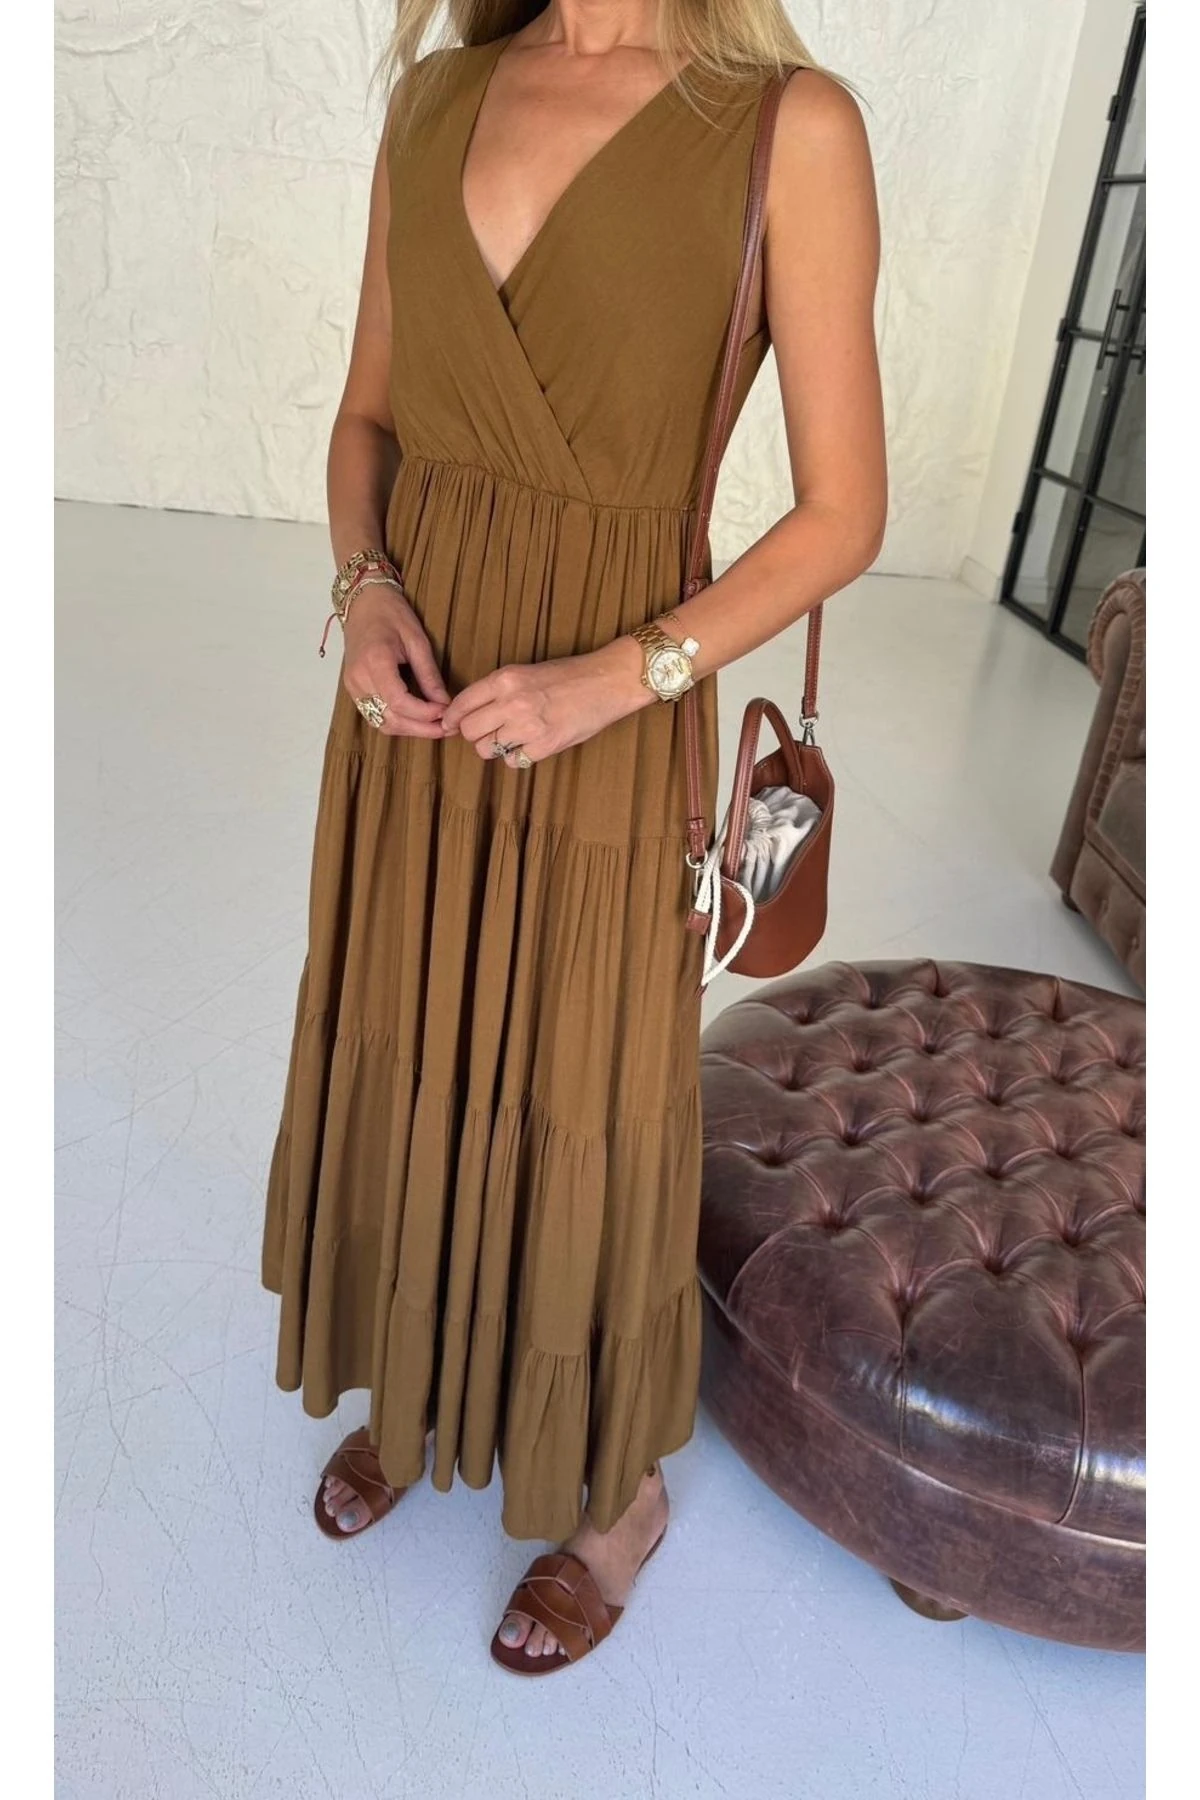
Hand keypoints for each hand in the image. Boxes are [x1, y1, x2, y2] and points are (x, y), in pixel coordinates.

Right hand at [341, 585, 450, 736]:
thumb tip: (445, 702)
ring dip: (410, 730)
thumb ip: (429, 675)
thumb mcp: (417, 640)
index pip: (400, 702)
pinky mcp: (353, 690)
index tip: (446, 712)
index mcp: (374, 661)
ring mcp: (353, 686)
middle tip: (447, 728)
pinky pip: (375, 716)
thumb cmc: (391, 614)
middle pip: (390, 719)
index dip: (425, 713)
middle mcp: (359, 678)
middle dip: (421, 728)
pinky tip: (417, 720)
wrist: (363, 603)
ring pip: (382, 723)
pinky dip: (397, 722)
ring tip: (436, 727)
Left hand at [439, 639, 652, 766]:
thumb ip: (498, 690)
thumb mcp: (526, 672)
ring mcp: (528, 726)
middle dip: (474, 734)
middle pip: (469, 731)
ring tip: (512, 738)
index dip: (452, 718)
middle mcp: (512, 702)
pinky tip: (530, 744)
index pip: (462, 704)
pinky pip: (512, 762)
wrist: (606, 682)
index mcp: (505, 679)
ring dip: (495, 748)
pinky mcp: (545, 746)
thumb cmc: (568, 676)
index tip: (449, 725)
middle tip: (488, 732)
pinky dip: (517, 757)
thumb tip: (468, 713)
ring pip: (486, 750)